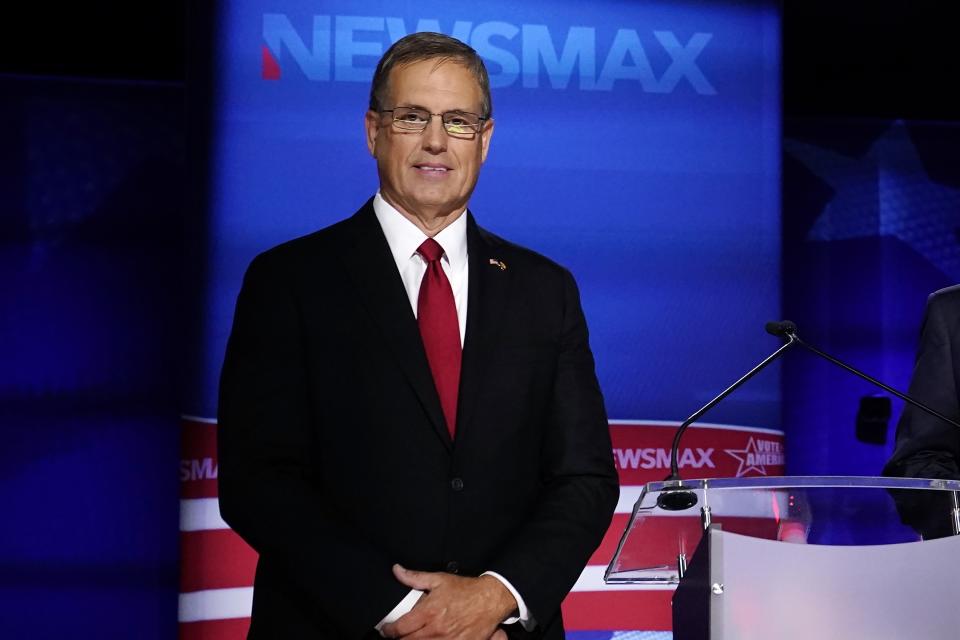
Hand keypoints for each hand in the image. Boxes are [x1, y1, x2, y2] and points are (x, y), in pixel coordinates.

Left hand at [380, 565, 517, 638]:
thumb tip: (397, 571)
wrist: (490, 599)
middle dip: (399, 639)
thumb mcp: (438, 579)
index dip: (389, 631)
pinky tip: (429, 639)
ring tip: (411, 636)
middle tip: (397, 634)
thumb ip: (415, 577)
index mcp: (429, 612)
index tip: (386, 630)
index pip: (400, 628)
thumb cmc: (465, 590)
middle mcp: (436, 629)